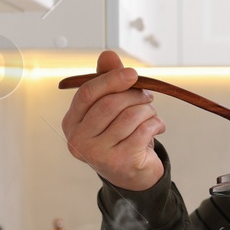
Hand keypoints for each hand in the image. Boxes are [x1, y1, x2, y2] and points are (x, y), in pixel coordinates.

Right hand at [60, 49, 165, 191]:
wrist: (131, 175)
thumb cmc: (119, 136)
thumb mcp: (110, 108)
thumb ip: (107, 80)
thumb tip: (108, 55)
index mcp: (71, 123)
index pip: (88, 94)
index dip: (111, 79)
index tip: (132, 74)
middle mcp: (79, 141)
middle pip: (110, 104)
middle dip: (134, 95)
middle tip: (147, 96)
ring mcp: (98, 154)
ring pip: (130, 117)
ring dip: (147, 110)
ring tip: (151, 114)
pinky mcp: (120, 163)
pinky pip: (143, 131)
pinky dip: (156, 124)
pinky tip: (157, 127)